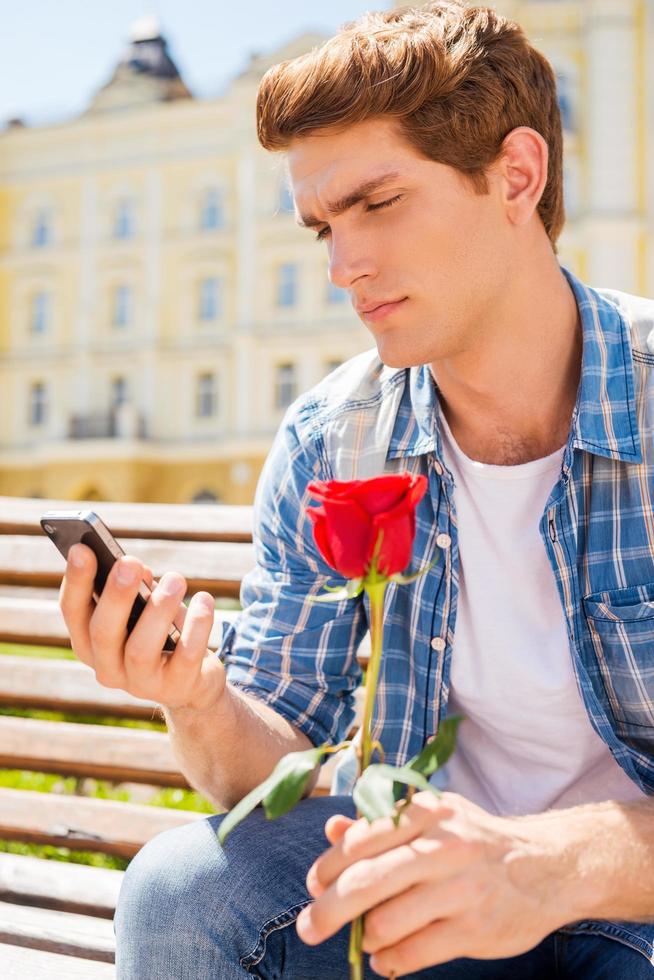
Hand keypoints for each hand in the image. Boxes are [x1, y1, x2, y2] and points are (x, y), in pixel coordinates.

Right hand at [59, 542, 225, 711]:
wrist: (193, 682)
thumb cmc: (161, 634)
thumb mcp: (145, 610)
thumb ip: (137, 590)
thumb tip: (137, 568)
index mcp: (90, 642)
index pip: (73, 612)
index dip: (76, 581)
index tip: (82, 548)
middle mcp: (107, 668)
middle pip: (102, 633)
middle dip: (116, 596)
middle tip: (130, 562)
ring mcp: (141, 683)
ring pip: (140, 649)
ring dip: (158, 609)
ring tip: (176, 579)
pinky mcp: (177, 687)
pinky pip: (186, 656)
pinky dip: (196, 624)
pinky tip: (204, 599)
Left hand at [296, 791, 575, 977]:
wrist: (547, 864)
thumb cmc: (475, 839)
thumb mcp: (433, 817)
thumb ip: (381, 825)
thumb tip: (332, 830)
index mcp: (426, 813)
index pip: (361, 840)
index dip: (328, 865)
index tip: (314, 884)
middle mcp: (442, 847)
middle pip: (366, 882)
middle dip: (327, 910)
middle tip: (308, 928)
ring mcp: (460, 890)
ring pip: (386, 923)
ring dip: (366, 936)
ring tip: (369, 936)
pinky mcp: (475, 929)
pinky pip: (413, 953)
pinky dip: (390, 960)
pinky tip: (388, 958)